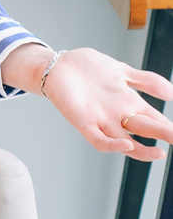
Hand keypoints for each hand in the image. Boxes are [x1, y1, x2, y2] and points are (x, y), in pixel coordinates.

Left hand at [35, 45, 172, 161]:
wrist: (56, 65)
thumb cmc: (88, 68)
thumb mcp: (122, 71)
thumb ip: (147, 81)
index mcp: (129, 104)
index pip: (156, 119)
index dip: (170, 127)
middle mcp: (117, 115)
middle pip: (145, 129)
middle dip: (164, 135)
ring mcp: (101, 120)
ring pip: (125, 141)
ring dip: (142, 150)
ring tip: (159, 153)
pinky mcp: (82, 121)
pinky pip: (97, 139)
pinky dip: (111, 144)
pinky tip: (126, 143)